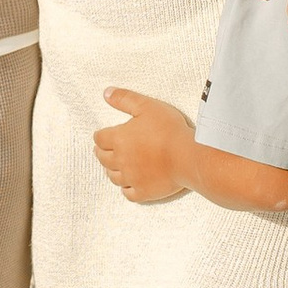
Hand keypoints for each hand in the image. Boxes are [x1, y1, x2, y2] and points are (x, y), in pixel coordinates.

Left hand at [94, 86, 194, 202]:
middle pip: (103, 159)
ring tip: (114, 167)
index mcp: (119, 139)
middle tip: (104, 151)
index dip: (100, 136)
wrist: (188, 156)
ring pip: (113, 177)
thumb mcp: (146, 105)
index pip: (99, 139)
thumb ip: (124, 99)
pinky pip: (128, 194)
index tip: (101, 136)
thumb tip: (106, 93)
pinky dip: (126, 189)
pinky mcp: (143, 192)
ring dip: (112, 171)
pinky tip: (129, 185)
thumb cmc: (168, 129)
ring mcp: (131, 178)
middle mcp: (120, 161)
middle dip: (102, 153)